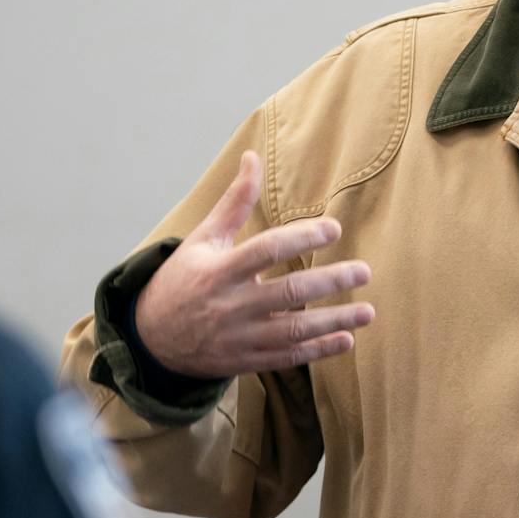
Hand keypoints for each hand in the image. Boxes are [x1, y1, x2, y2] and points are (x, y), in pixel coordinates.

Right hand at [134, 151, 374, 377]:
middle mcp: (230, 305)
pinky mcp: (245, 361)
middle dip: (329, 281)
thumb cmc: (182, 280)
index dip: (301, 238)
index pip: (266, 250)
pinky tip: (346, 340)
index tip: (333, 229)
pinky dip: (318, 350)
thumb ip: (234, 202)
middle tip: (364, 271)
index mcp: (219, 270)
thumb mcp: (202, 239)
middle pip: (287, 292)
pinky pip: (287, 357)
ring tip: (367, 312)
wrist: (151, 338)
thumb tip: (252, 156)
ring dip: (334, 322)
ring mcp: (239, 337)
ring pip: (293, 330)